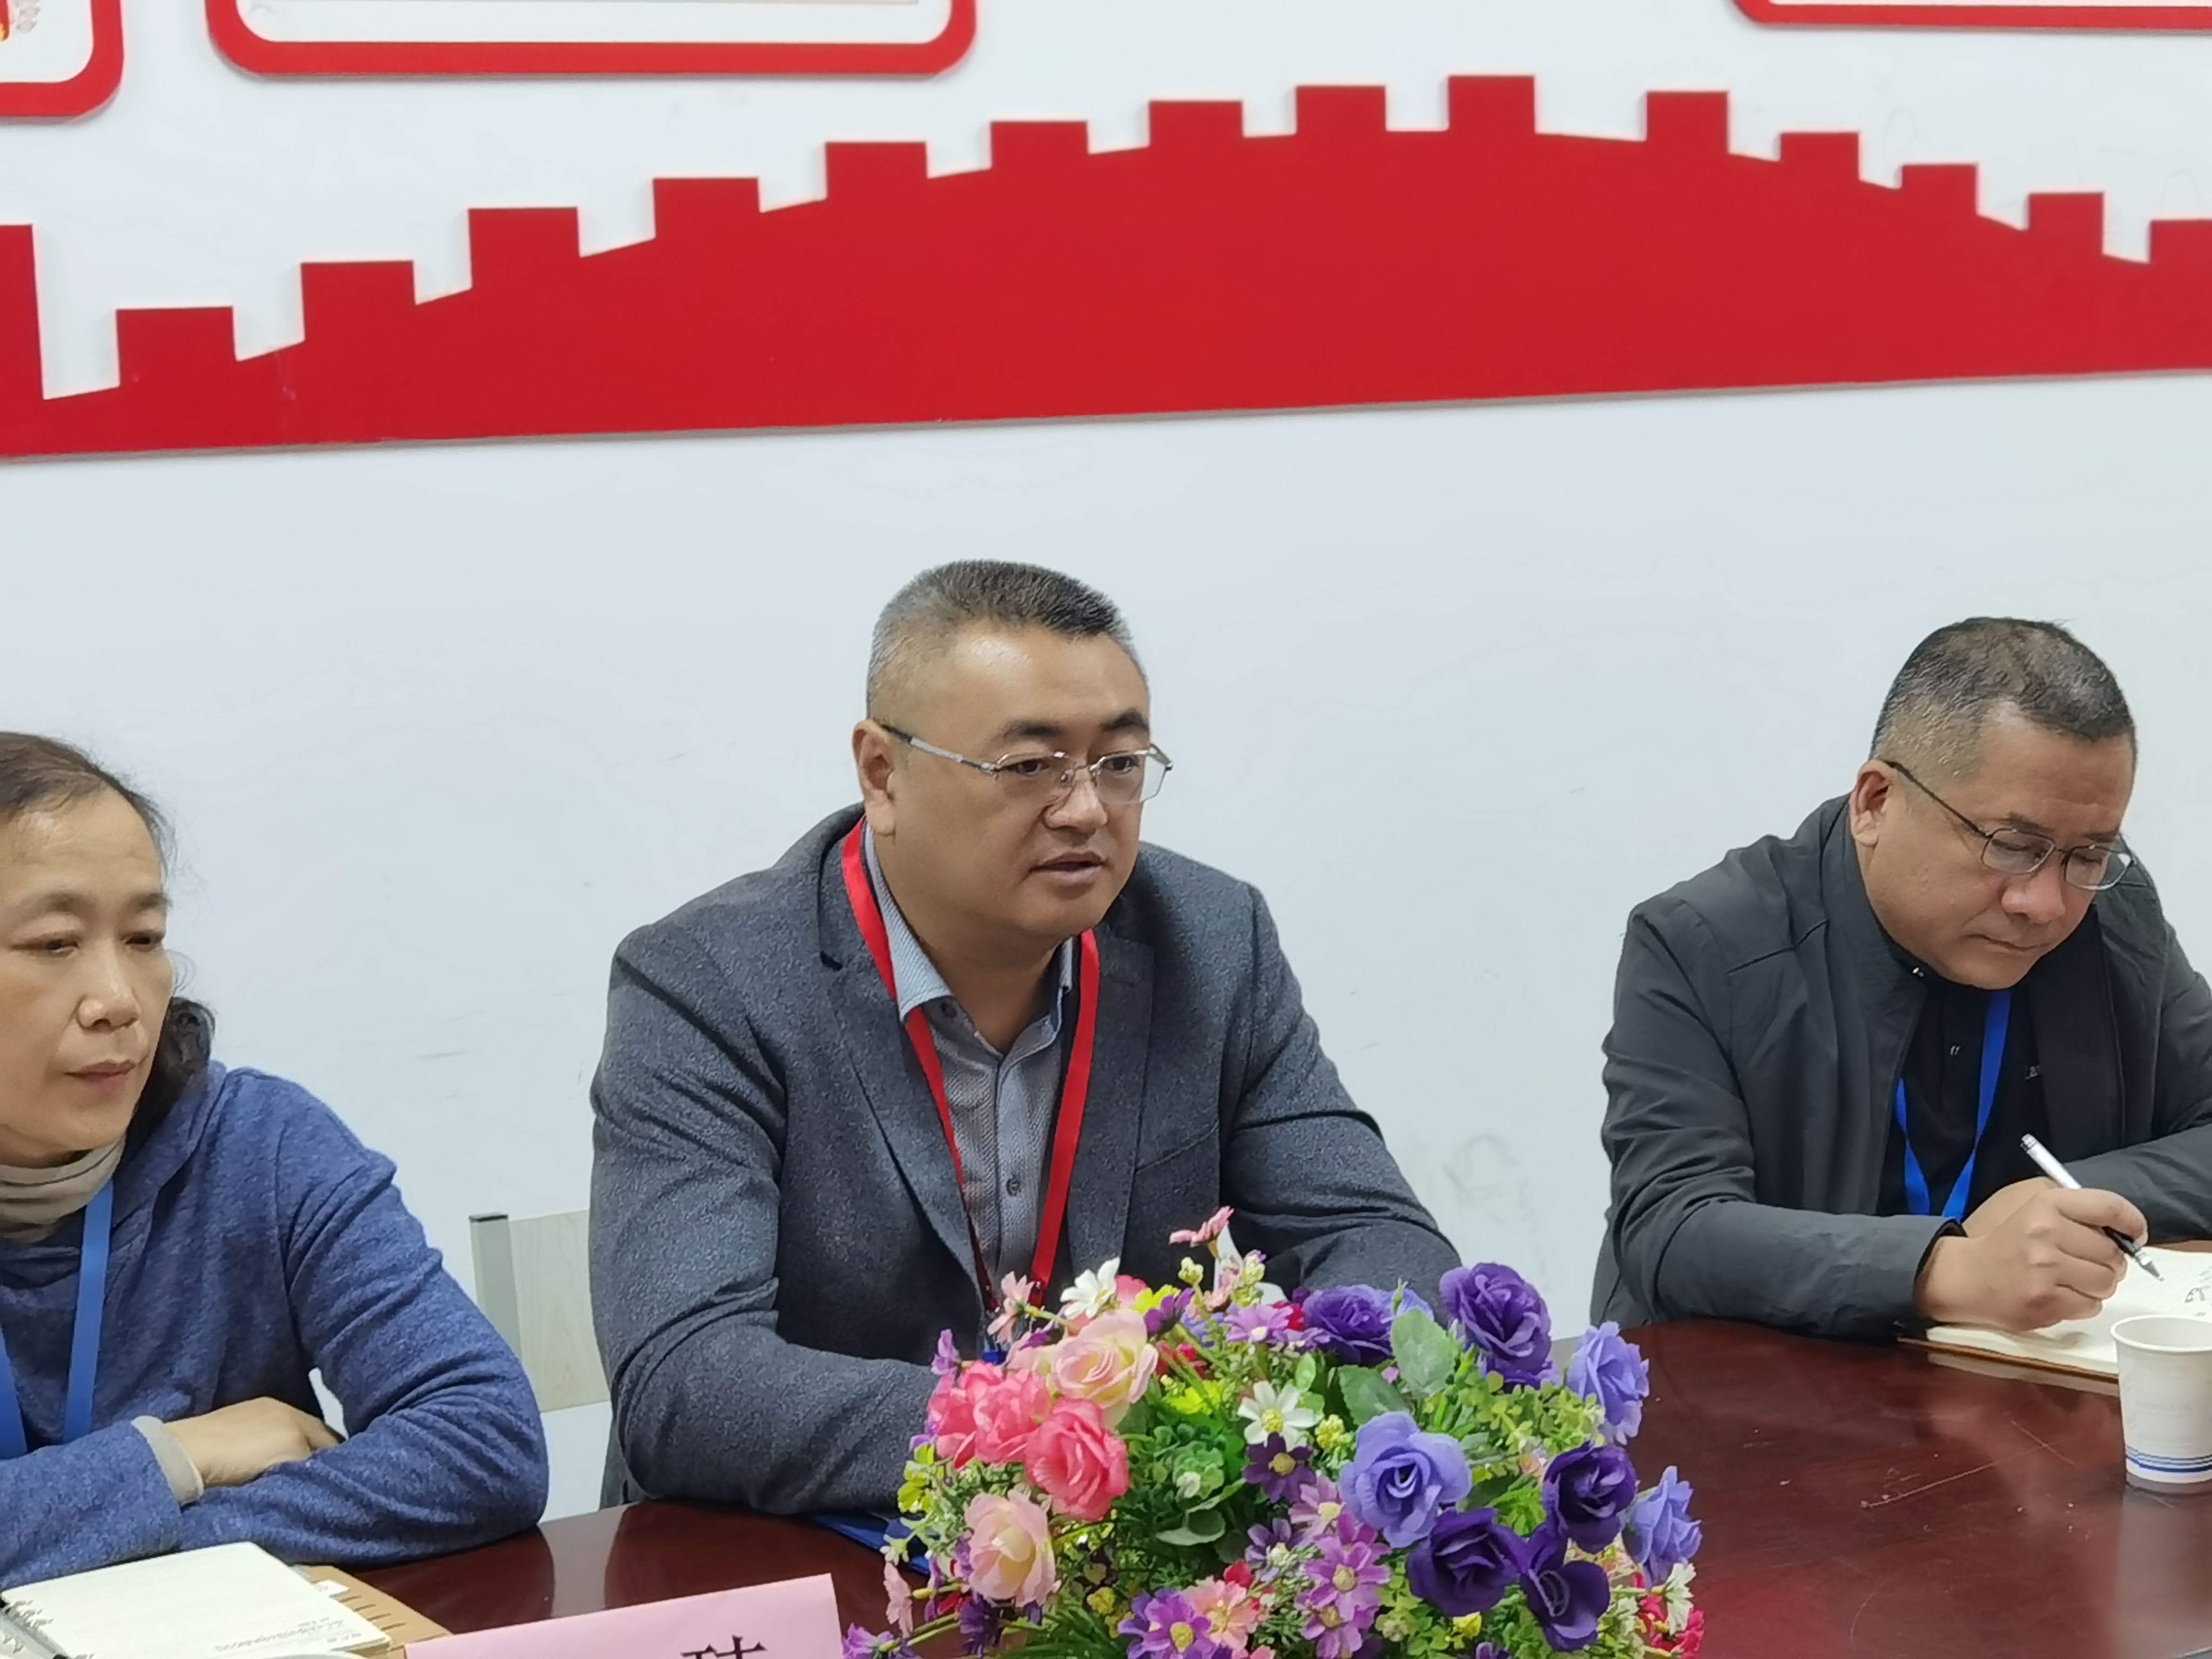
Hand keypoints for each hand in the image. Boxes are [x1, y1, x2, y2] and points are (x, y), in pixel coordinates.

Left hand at [166, 1398, 339, 1489]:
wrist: (181, 1458)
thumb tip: (328, 1468)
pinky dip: (264, 1466)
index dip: (339, 1460)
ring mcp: (243, 1423)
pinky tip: (261, 1481)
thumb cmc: (243, 1452)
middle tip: (318, 1488)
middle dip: (313, 1461)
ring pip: (281, 1447)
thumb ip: (315, 1458)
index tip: (342, 1483)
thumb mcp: (292, 1452)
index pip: (330, 1437)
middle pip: (305, 1441)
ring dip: (288, 1465)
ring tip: (290, 1488)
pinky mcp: (221, 1440)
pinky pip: (257, 1454)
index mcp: (290, 1409)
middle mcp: (270, 1411)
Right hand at [1915, 1185, 2148, 1331]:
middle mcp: (2046, 1233)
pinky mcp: (2046, 1301)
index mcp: (2046, 1205)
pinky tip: (2061, 1294)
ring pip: (2107, 1282)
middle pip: (2113, 1253)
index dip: (2132, 1222)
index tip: (2134, 1234)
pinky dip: (2083, 1303)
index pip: (2109, 1207)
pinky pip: (2091, 1306)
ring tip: (2074, 1280)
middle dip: (2110, 1261)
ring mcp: (2045, 1270)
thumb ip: (2079, 1212)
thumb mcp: (2036, 1209)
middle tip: (2089, 1262)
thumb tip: (2126, 1232)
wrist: (1968, 1276)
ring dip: (2098, 1284)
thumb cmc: (2009, 1243)